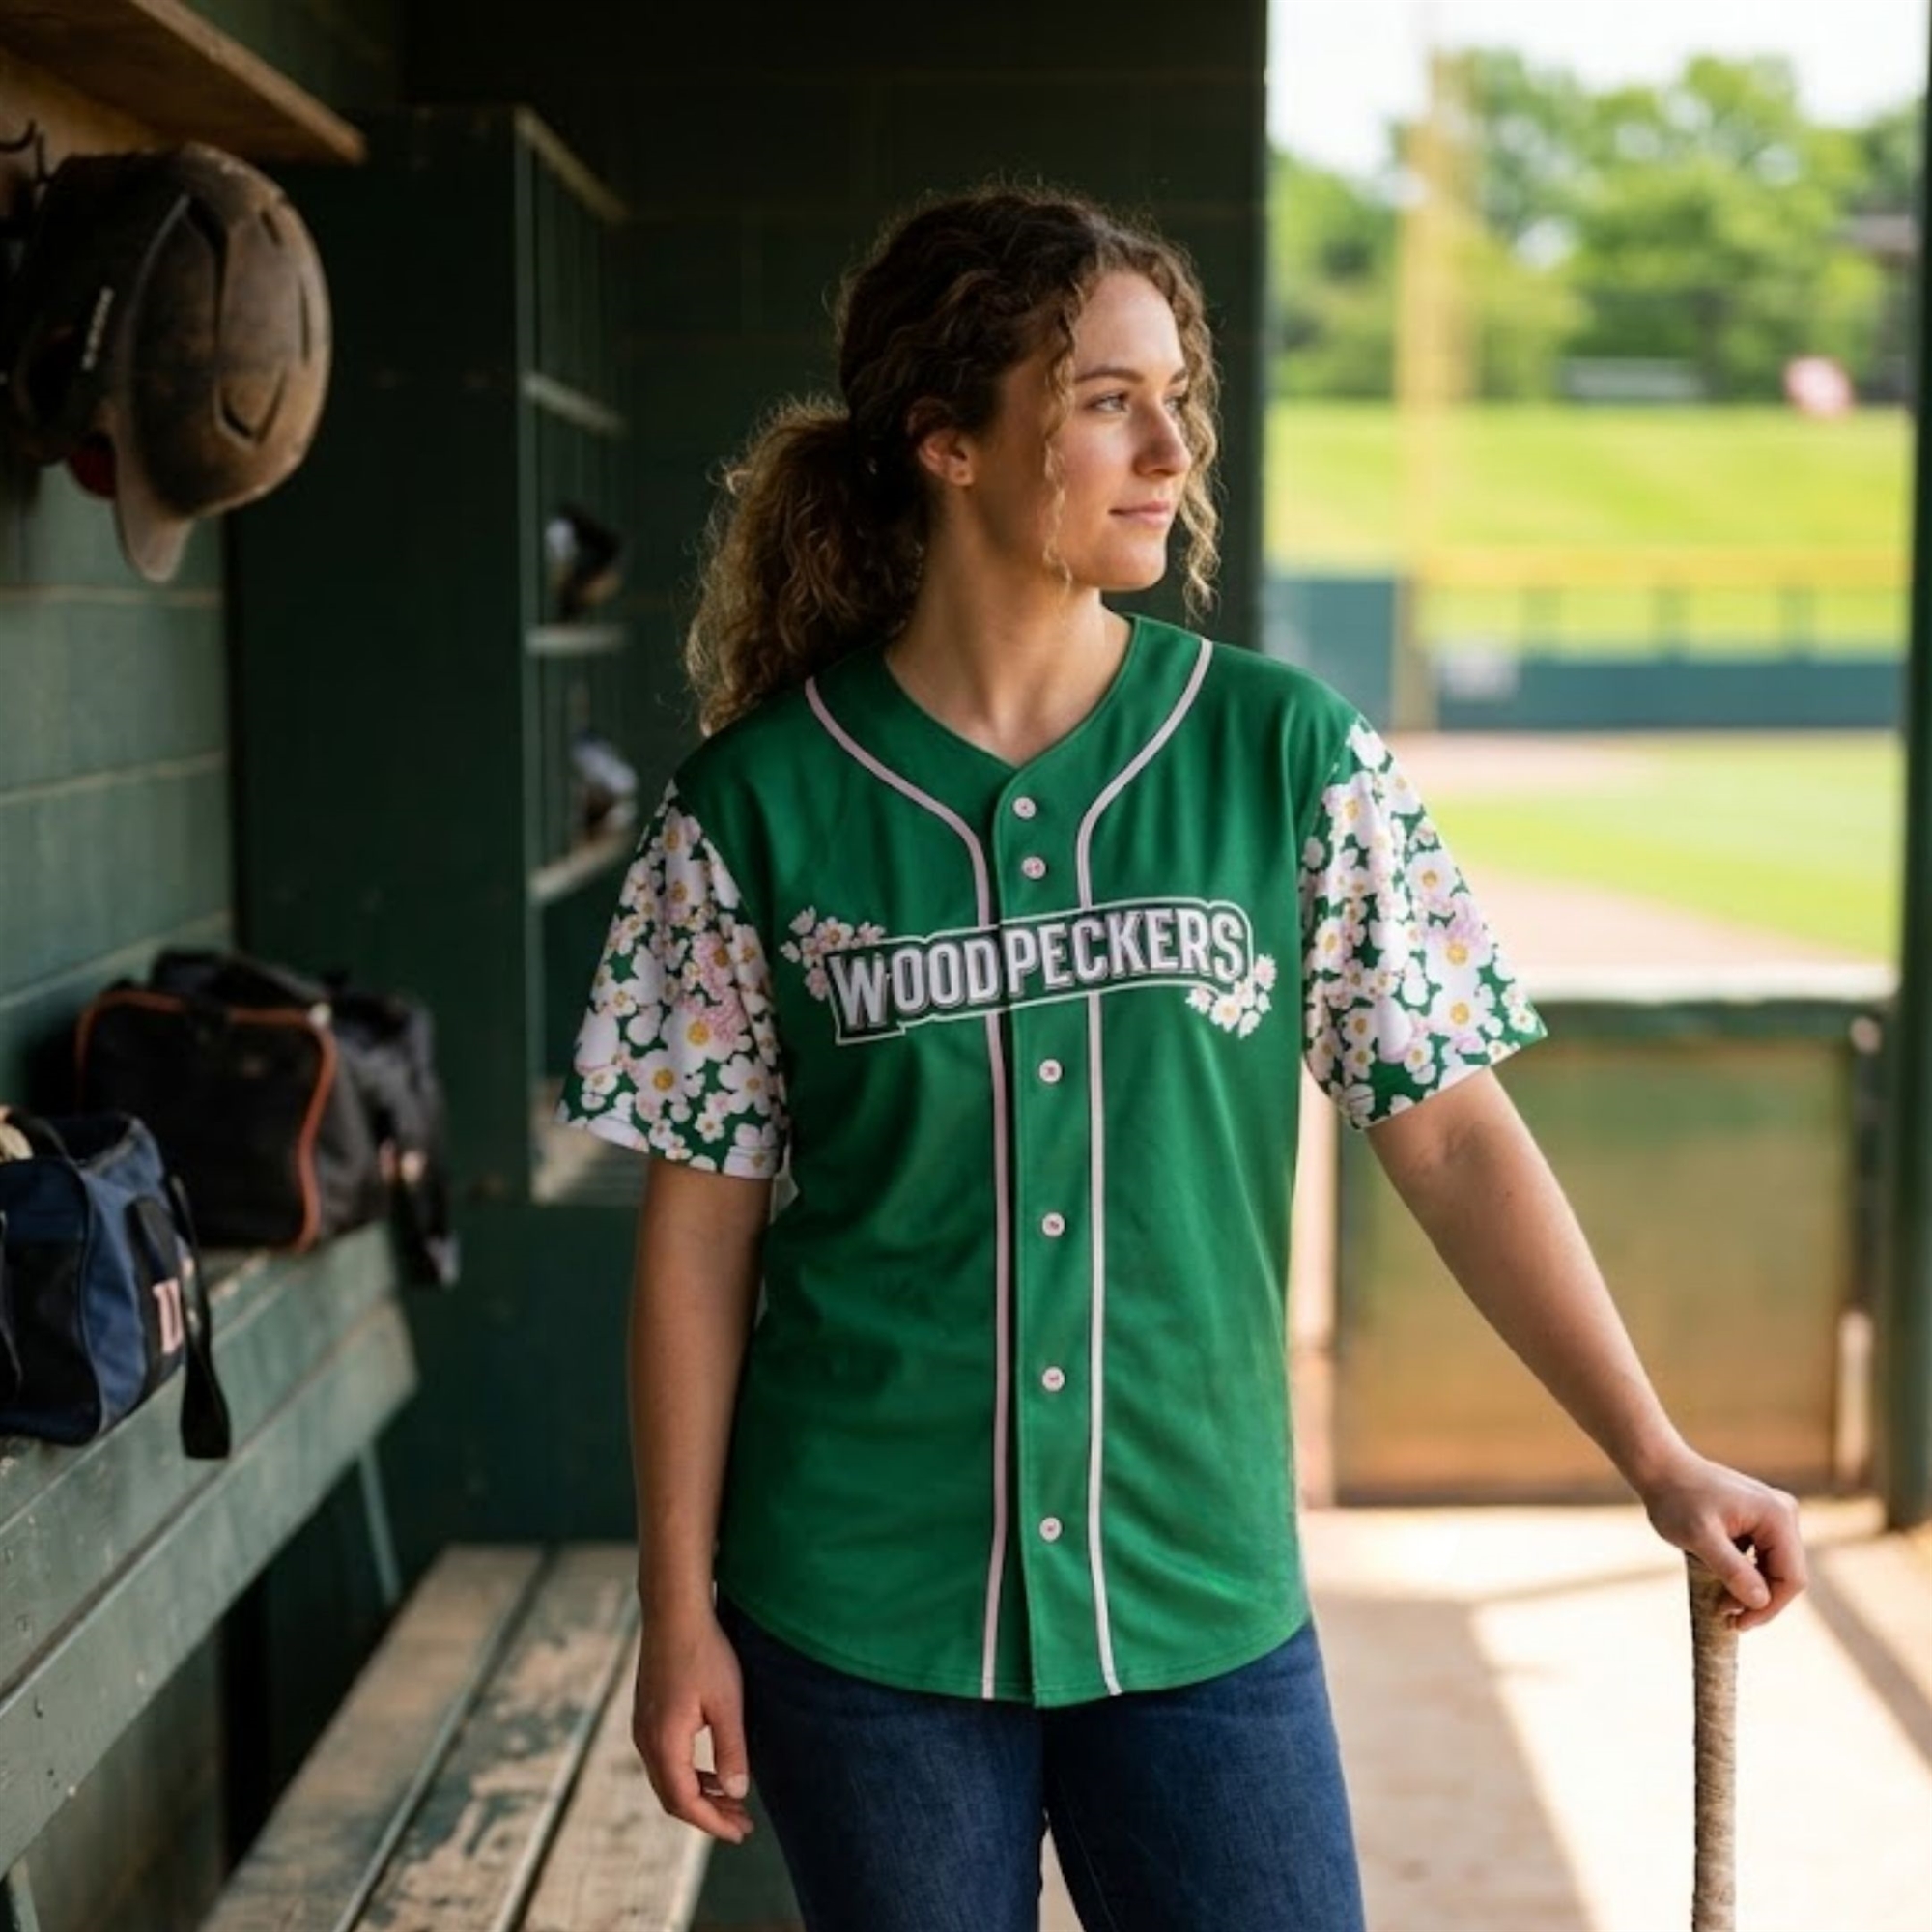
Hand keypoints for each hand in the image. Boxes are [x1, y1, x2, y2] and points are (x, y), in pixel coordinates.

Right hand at [633, 1606, 755, 1843]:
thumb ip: (731, 1750)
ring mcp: (643, 1727)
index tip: (741, 1831)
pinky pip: (665, 1760)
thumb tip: (737, 1793)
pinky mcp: (647, 1715)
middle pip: (673, 1797)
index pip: (686, 1802)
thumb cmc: (704, 1653)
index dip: (714, 1823)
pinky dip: (690, 1774)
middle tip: (742, 1823)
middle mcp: (646, 1741)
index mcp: (664, 1743)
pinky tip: (714, 1771)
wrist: (674, 1611)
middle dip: (708, 1815)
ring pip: (668, 1779)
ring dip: (700, 1795)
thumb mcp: (727, 1703)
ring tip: (733, 1800)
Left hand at [1637, 1448, 1807, 1632]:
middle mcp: (1783, 1513)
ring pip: (1774, 1569)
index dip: (1769, 1607)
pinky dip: (1745, 1574)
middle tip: (1725, 1615)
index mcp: (1777, 1517)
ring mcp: (1773, 1515)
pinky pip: (1762, 1557)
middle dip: (1758, 1600)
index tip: (1738, 1623)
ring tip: (1721, 1602)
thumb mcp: (1699, 1537)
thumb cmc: (1676, 1498)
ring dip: (1750, 1589)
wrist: (1660, 1467)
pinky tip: (1721, 1581)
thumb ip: (1731, 1568)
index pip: (1791, 1578)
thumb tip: (1760, 1601)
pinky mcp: (1760, 1519)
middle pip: (1786, 1575)